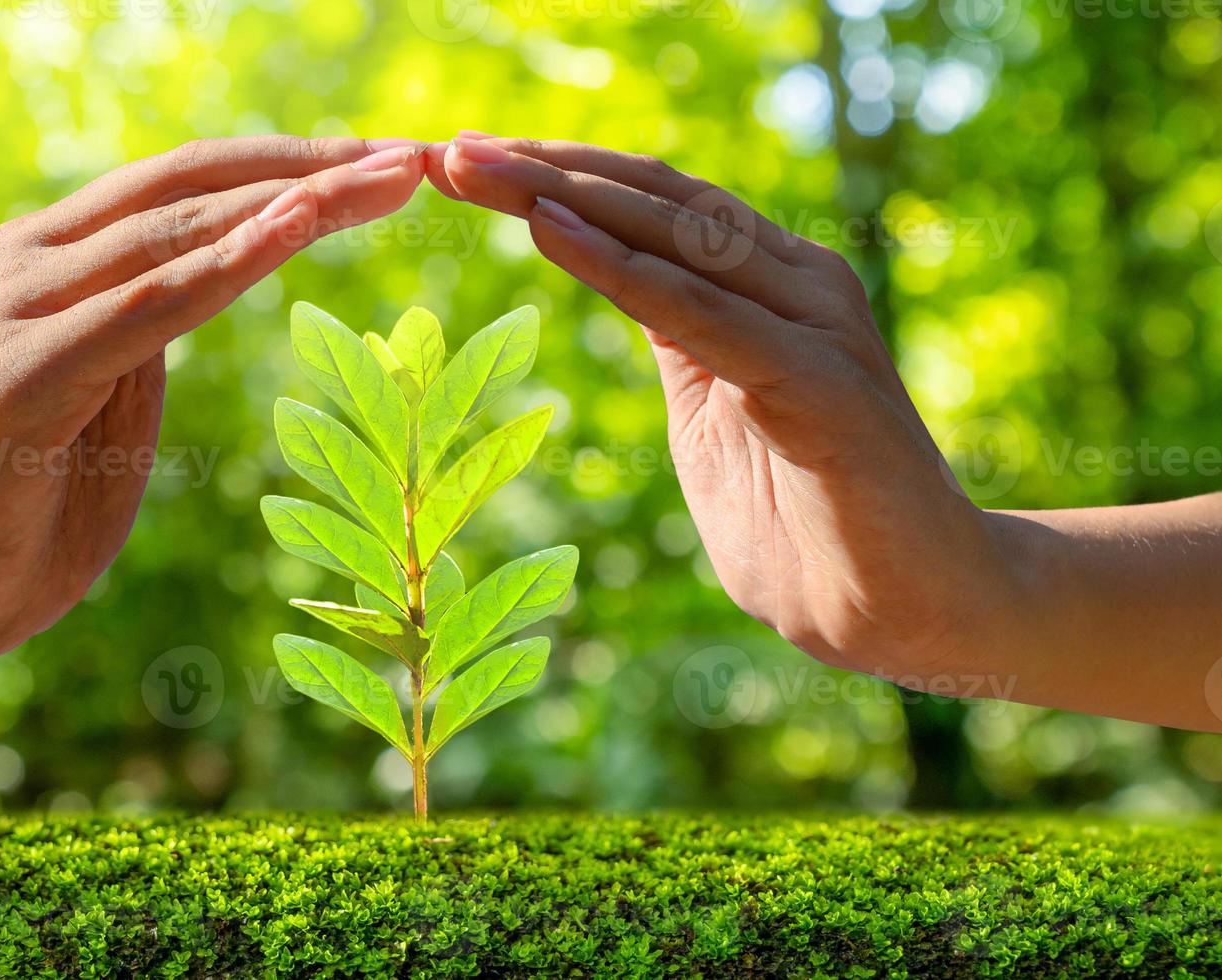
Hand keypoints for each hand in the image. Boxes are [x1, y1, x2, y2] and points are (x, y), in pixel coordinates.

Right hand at [0, 136, 427, 665]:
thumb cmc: (36, 500)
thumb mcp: (115, 391)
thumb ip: (151, 321)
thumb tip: (224, 263)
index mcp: (50, 255)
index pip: (187, 185)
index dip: (292, 163)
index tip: (390, 161)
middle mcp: (25, 259)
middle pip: (192, 188)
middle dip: (314, 167)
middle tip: (418, 158)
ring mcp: (15, 309)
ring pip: (177, 233)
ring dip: (293, 200)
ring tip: (385, 177)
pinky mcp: (19, 374)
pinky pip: (148, 306)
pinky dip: (229, 264)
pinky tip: (299, 226)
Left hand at [428, 136, 1015, 681]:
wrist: (913, 610)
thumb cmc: (808, 522)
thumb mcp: (714, 416)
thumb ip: (680, 343)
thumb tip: (625, 287)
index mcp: (770, 287)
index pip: (654, 205)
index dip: (560, 176)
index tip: (467, 164)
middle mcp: (795, 282)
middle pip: (653, 200)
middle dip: (543, 170)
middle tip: (449, 149)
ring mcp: (812, 324)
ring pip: (670, 235)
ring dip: (564, 196)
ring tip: (477, 169)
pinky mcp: (817, 383)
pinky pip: (696, 311)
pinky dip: (617, 268)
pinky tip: (547, 230)